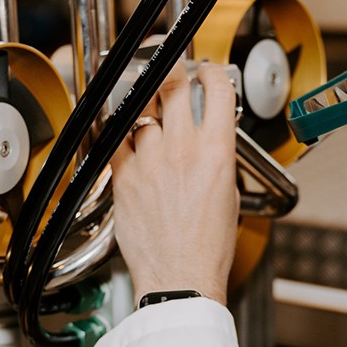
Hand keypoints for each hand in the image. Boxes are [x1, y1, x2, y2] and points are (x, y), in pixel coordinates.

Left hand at [110, 61, 238, 305]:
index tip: (207, 73)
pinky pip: (117, 137)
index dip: (212, 72)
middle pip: (172, 85)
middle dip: (174, 71)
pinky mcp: (124, 175)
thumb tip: (210, 137)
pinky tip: (132, 136)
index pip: (215, 89)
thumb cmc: (208, 244)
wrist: (180, 275)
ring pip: (142, 109)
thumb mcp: (229, 192)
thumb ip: (218, 156)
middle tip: (174, 73)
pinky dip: (124, 131)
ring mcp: (149, 160)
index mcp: (216, 151)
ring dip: (149, 105)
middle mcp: (182, 149)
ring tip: (153, 114)